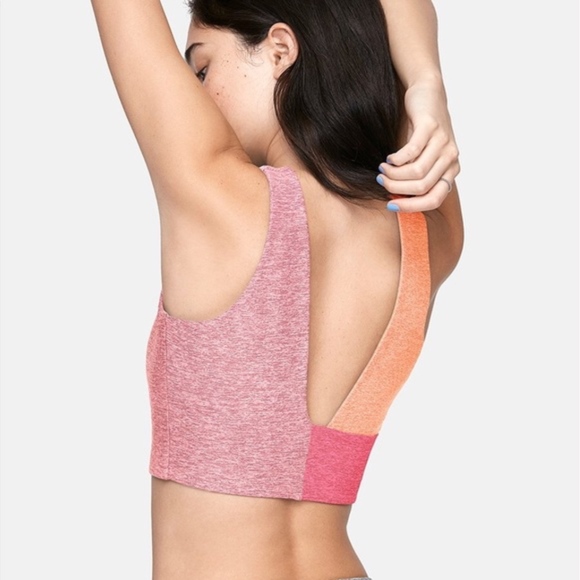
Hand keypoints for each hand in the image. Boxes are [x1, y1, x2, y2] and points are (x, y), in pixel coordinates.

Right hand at [377, 79, 459, 211]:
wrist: (427, 93)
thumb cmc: (421, 129)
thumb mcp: (422, 157)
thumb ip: (415, 178)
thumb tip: (394, 199)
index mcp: (451, 170)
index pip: (434, 200)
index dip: (411, 207)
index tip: (390, 205)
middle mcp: (451, 158)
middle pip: (422, 188)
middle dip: (396, 189)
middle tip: (381, 182)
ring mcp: (443, 141)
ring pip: (417, 172)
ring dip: (393, 174)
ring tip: (382, 169)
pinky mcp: (431, 126)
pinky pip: (412, 152)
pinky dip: (396, 160)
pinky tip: (388, 158)